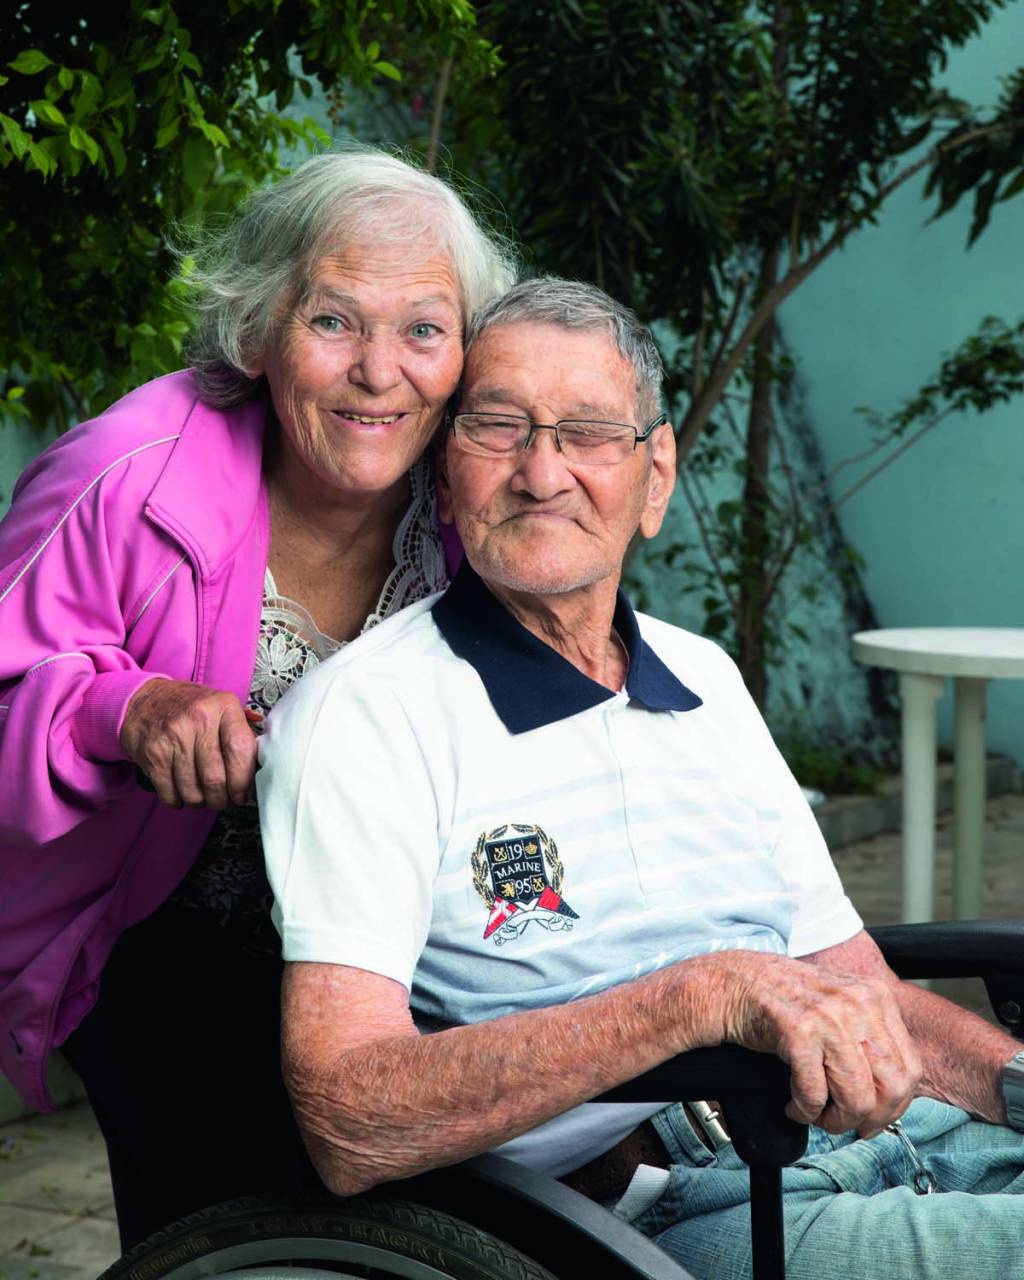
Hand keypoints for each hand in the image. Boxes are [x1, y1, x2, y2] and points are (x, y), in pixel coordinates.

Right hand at [120, 678, 257, 808]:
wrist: (146, 699)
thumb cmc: (192, 710)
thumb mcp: (222, 710)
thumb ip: (241, 737)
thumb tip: (255, 779)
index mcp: (224, 707)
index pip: (240, 749)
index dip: (243, 780)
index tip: (243, 794)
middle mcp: (199, 719)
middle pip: (215, 777)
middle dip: (221, 799)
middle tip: (222, 800)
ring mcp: (173, 736)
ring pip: (192, 790)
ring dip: (200, 802)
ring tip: (203, 796)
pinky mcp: (153, 753)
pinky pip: (169, 792)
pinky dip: (178, 801)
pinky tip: (182, 792)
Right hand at [698, 950, 921, 1137]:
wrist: (732, 982)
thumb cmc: (783, 1001)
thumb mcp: (839, 1008)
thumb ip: (868, 1038)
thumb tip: (891, 1095)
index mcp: (874, 996)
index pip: (910, 1069)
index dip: (894, 1106)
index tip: (873, 1117)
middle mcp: (857, 1003)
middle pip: (891, 1088)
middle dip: (868, 1118)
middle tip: (844, 1122)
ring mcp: (828, 1016)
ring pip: (857, 1098)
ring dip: (834, 1120)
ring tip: (815, 1113)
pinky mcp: (797, 1031)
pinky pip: (814, 1094)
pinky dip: (803, 1111)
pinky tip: (792, 1103)